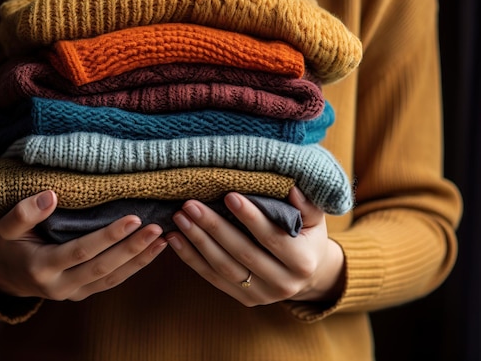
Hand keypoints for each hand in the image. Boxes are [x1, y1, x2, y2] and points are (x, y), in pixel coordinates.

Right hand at [0, 190, 166, 300]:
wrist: (9, 277)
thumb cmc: (10, 245)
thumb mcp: (6, 227)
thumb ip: (25, 212)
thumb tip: (51, 195)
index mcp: (41, 268)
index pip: (81, 251)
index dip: (108, 236)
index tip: (132, 219)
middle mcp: (60, 286)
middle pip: (103, 267)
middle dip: (132, 248)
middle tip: (156, 228)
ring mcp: (75, 293)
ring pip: (113, 277)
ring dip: (140, 259)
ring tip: (163, 238)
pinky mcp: (86, 293)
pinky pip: (114, 281)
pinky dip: (136, 266)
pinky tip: (154, 250)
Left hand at [165, 187, 344, 305]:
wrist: (308, 273)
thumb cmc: (307, 235)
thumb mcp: (314, 219)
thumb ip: (306, 204)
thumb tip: (293, 189)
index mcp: (303, 262)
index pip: (272, 238)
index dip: (250, 217)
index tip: (228, 195)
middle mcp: (284, 284)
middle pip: (242, 253)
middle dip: (214, 227)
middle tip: (191, 204)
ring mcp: (262, 296)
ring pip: (223, 267)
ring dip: (197, 241)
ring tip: (180, 218)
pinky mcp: (244, 299)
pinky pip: (212, 278)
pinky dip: (191, 258)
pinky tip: (175, 239)